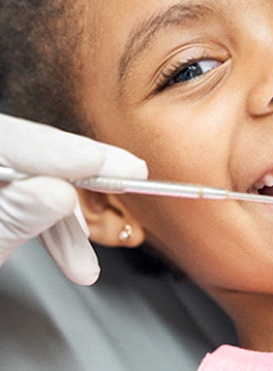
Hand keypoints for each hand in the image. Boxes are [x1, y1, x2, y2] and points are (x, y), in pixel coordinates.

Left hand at [0, 113, 146, 284]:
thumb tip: (61, 192)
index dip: (59, 151)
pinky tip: (76, 259)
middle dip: (85, 170)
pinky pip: (34, 203)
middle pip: (33, 151)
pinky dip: (58, 233)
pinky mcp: (8, 195)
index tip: (100, 162)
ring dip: (72, 221)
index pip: (11, 140)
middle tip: (130, 172)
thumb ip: (18, 215)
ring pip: (40, 181)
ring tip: (91, 254)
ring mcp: (0, 180)